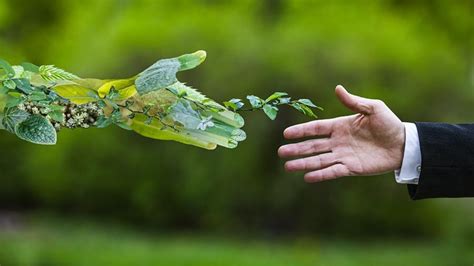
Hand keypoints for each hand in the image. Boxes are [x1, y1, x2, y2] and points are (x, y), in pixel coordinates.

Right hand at [278, 85, 404, 181]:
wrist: (404, 144)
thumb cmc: (389, 124)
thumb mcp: (373, 108)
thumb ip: (354, 102)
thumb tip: (337, 88)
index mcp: (340, 126)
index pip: (316, 129)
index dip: (301, 131)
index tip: (286, 134)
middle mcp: (338, 142)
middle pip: (313, 146)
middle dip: (296, 149)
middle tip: (280, 152)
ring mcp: (343, 155)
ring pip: (319, 160)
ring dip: (303, 163)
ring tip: (287, 167)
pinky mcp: (351, 168)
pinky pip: (333, 171)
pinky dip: (320, 174)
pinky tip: (307, 177)